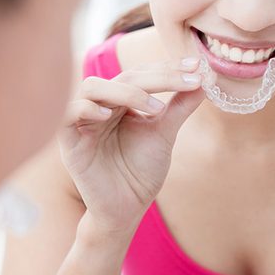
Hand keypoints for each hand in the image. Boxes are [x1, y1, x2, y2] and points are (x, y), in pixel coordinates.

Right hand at [58, 57, 203, 233]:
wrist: (126, 209)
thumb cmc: (141, 171)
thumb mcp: (164, 133)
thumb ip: (180, 106)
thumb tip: (205, 78)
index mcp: (121, 100)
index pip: (142, 73)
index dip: (168, 67)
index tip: (196, 65)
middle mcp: (101, 104)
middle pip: (124, 77)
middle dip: (159, 77)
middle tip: (188, 82)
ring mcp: (83, 121)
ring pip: (93, 87)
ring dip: (126, 92)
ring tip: (156, 108)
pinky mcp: (68, 140)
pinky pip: (68, 114)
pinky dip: (87, 109)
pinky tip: (108, 115)